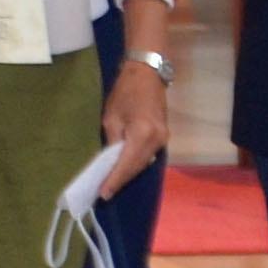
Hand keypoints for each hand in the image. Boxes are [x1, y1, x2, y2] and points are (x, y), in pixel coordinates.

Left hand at [98, 57, 172, 194]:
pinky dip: (136, 163)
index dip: (115, 180)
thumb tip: (111, 159)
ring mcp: (163, 139)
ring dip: (128, 173)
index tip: (104, 194)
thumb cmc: (125, 92)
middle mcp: (157, 140)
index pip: (127, 164)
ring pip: (144, 163)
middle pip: (137, 167)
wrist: (147, 74)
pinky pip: (148, 155)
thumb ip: (113, 140)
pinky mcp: (164, 137)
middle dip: (121, 179)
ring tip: (112, 183)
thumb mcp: (111, 117)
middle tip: (105, 192)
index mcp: (143, 134)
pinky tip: (124, 168)